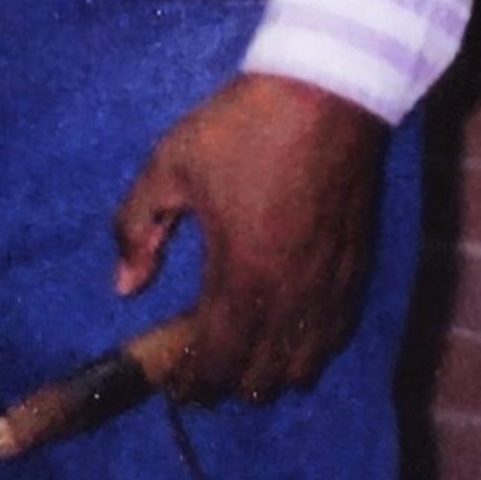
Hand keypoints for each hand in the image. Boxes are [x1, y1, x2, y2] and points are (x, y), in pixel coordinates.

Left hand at [110, 72, 389, 405]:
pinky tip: (286, 333)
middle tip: (199, 370)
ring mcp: (330, 289)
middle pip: (260, 381)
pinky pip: (334, 339)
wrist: (326, 94)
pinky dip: (307, 351)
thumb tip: (123, 287)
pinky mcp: (357, 272)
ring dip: (269, 373)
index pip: (214, 363)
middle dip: (225, 385)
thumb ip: (136, 229)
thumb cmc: (242, 128)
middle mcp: (291, 299)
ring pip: (303, 369)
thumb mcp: (168, 167)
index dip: (190, 384)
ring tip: (241, 354)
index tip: (172, 383)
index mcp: (240, 277)